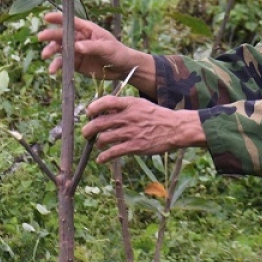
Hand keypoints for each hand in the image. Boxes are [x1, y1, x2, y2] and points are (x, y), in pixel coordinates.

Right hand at [37, 12, 154, 92]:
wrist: (121, 68)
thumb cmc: (117, 52)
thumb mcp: (107, 47)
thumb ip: (91, 46)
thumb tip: (76, 46)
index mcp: (87, 29)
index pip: (71, 21)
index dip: (58, 18)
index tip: (47, 17)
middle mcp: (78, 38)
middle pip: (62, 35)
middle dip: (51, 35)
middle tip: (41, 37)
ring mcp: (75, 51)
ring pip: (59, 49)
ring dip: (51, 51)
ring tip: (45, 56)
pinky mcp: (75, 63)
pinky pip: (63, 63)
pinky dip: (56, 66)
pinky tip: (53, 71)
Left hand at [82, 96, 205, 163]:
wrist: (175, 128)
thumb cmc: (157, 116)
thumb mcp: (141, 105)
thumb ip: (124, 107)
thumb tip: (105, 111)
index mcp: (130, 104)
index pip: (106, 102)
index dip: (93, 107)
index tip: (89, 113)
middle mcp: (128, 117)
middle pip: (100, 122)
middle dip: (88, 129)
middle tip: (86, 133)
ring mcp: (131, 132)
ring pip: (104, 138)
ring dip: (97, 143)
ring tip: (98, 144)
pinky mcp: (135, 147)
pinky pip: (114, 152)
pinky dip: (104, 157)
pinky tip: (101, 159)